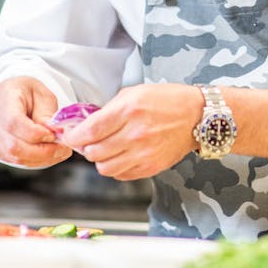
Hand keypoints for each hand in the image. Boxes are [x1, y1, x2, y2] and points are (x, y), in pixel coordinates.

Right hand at [0, 76, 72, 167]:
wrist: (9, 95)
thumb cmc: (26, 92)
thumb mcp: (42, 95)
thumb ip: (47, 114)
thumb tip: (54, 133)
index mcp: (2, 97)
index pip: (13, 122)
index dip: (35, 133)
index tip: (53, 135)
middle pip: (13, 145)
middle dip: (42, 151)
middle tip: (62, 148)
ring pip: (14, 156)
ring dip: (40, 158)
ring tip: (58, 151)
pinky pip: (13, 160)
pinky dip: (34, 160)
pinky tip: (47, 154)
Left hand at [61, 82, 202, 179]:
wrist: (197, 116)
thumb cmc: (168, 101)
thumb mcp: (135, 93)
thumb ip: (109, 109)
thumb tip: (86, 123)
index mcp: (129, 110)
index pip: (90, 131)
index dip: (74, 136)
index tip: (69, 136)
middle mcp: (136, 134)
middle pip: (94, 152)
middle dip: (86, 147)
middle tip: (88, 141)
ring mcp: (144, 154)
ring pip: (104, 168)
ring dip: (100, 159)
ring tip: (106, 149)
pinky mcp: (151, 167)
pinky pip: (121, 174)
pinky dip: (116, 167)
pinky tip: (121, 155)